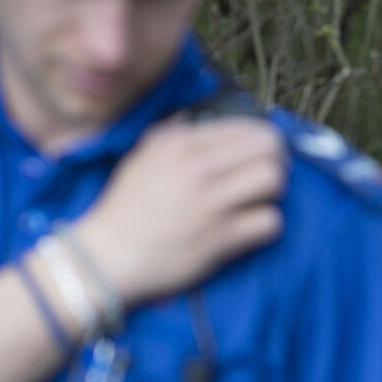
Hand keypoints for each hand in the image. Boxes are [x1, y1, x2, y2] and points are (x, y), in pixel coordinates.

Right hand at [73, 117, 286, 305]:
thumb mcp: (143, 157)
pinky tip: (252, 228)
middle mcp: (198, 168)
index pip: (246, 127)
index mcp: (180, 144)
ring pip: (273, 180)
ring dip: (273, 192)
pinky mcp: (221, 238)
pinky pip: (270, 221)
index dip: (262, 140)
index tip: (260, 154)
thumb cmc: (125, 209)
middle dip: (275, 161)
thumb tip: (204, 124)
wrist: (106, 258)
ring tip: (259, 200)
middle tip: (266, 176)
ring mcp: (212, 204)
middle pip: (268, 148)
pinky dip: (267, 225)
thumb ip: (175, 136)